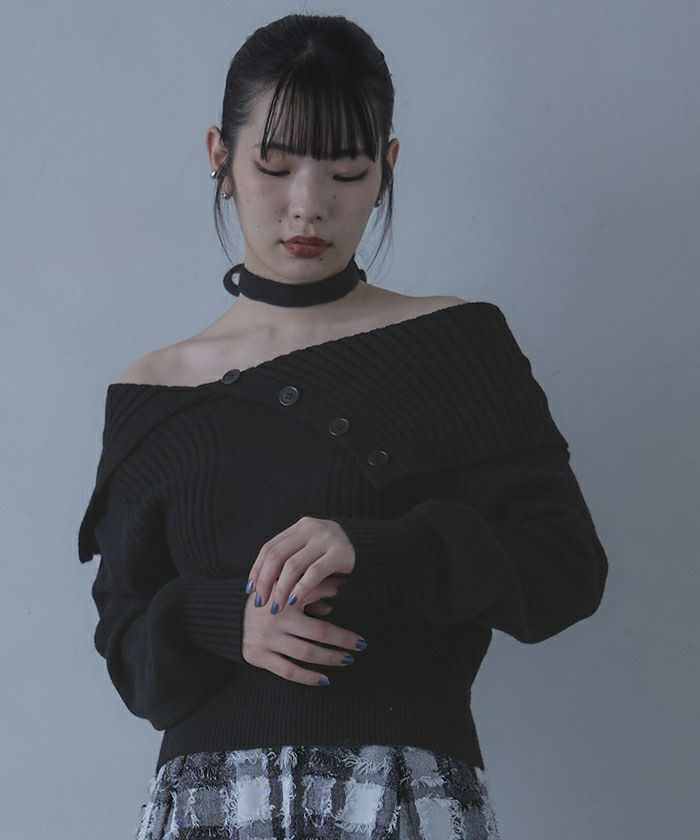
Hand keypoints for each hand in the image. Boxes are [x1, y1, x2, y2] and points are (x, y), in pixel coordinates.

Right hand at [241, 574, 365, 685]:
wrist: (227, 617)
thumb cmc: (264, 600)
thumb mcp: (284, 587)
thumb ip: (310, 589)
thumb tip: (338, 591)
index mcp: (284, 600)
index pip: (319, 610)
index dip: (339, 620)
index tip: (358, 630)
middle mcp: (276, 621)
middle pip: (316, 634)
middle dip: (341, 641)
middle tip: (360, 646)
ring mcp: (268, 641)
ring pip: (305, 654)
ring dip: (329, 659)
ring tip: (346, 661)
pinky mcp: (260, 658)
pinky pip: (288, 671)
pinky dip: (308, 677)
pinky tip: (325, 680)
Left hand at [247, 517, 355, 616]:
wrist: (380, 549)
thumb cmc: (341, 558)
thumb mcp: (315, 552)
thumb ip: (294, 559)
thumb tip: (262, 585)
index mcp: (302, 526)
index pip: (270, 547)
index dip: (257, 569)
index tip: (250, 590)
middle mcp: (313, 527)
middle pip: (277, 555)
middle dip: (265, 581)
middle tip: (260, 603)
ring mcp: (327, 538)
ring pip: (292, 565)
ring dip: (280, 589)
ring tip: (276, 608)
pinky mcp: (342, 552)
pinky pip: (314, 572)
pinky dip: (300, 588)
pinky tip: (294, 602)